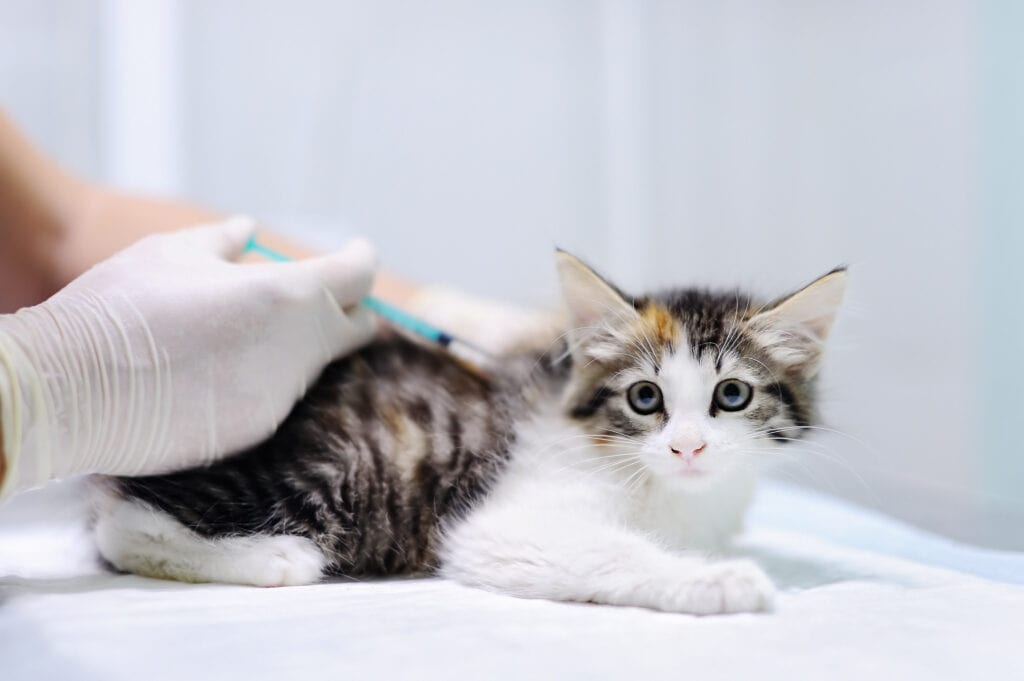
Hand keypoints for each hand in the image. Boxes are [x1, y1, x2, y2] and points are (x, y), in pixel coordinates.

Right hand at [0, 216, 375, 497]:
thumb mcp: (171, 254)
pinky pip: (279, 397)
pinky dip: (265, 378)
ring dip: (296, 344)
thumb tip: (248, 230)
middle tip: (317, 293)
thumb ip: (223, 242)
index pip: (358, 274)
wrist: (71, 391)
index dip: (360, 258)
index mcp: (286, 294)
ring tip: (244, 331)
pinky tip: (221, 370)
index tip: (354, 251)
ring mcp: (282, 397)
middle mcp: (299, 349)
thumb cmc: (122, 308)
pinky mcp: (258, 432)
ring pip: (314, 364)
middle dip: (347, 307)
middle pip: (357, 327)